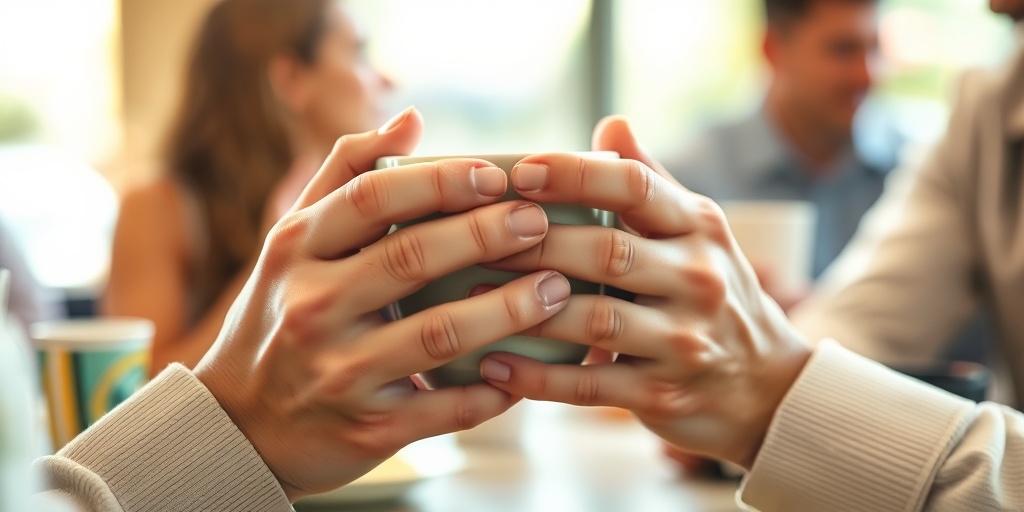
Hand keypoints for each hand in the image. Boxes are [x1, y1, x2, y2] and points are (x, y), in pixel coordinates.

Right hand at [194, 108, 571, 499]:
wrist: (241, 426)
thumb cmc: (280, 315)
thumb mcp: (293, 241)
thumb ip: (347, 174)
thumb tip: (411, 118)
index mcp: (296, 250)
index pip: (372, 198)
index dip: (440, 182)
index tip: (496, 176)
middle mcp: (312, 307)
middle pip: (412, 259)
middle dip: (487, 236)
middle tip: (540, 224)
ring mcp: (339, 372)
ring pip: (439, 335)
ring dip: (507, 310)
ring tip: (556, 289)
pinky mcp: (368, 430)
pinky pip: (445, 406)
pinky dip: (492, 389)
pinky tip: (527, 369)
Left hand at [477, 116, 811, 468]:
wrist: (767, 389)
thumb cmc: (712, 295)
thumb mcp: (696, 233)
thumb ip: (649, 182)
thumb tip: (609, 124)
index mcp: (700, 228)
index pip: (634, 187)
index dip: (573, 175)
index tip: (519, 171)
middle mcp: (698, 279)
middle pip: (606, 252)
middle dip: (533, 243)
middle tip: (473, 236)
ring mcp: (684, 341)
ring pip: (593, 320)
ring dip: (524, 309)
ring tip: (467, 299)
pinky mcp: (664, 396)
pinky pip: (590, 385)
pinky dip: (537, 376)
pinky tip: (493, 364)